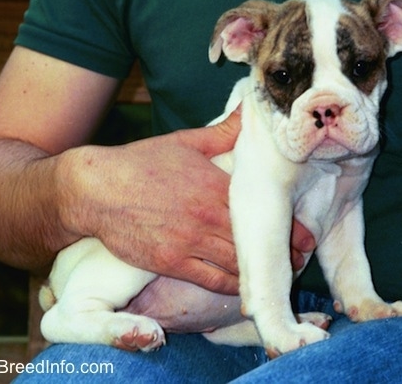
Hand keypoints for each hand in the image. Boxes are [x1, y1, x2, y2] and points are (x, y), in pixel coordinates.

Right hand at [59, 109, 314, 294]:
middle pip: (255, 242)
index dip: (290, 228)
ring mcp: (188, 242)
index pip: (263, 211)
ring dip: (262, 273)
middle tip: (301, 261)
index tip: (306, 237)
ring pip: (237, 265)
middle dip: (284, 255)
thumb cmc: (139, 163)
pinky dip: (232, 287)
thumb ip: (222, 133)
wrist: (95, 189)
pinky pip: (210, 280)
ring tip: (280, 278)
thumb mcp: (184, 142)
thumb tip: (249, 111)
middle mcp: (206, 217)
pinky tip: (245, 289)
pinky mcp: (170, 261)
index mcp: (214, 186)